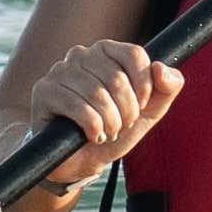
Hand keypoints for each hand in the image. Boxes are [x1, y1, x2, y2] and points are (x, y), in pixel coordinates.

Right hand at [6, 40, 178, 192]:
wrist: (80, 159)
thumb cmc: (114, 129)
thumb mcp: (149, 111)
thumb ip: (167, 87)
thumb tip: (161, 68)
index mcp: (106, 51)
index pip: (134, 55)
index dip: (144, 87)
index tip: (140, 106)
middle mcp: (81, 55)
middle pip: (117, 78)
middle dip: (127, 111)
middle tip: (121, 126)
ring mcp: (60, 71)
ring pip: (97, 94)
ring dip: (110, 123)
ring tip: (108, 133)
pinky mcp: (44, 91)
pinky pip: (78, 108)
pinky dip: (93, 128)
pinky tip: (93, 135)